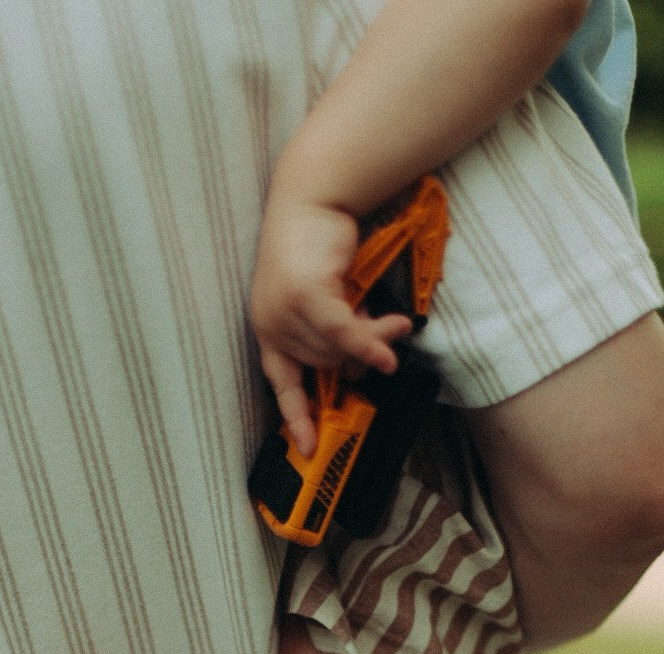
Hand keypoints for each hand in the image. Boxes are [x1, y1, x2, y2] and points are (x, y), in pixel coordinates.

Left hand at [249, 186, 410, 457]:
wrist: (312, 196)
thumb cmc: (318, 245)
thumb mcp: (323, 298)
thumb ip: (333, 332)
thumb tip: (358, 368)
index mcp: (268, 328)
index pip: (281, 384)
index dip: (297, 418)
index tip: (308, 447)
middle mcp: (270, 322)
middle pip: (324, 366)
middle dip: (356, 360)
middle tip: (383, 345)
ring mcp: (284, 310)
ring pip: (338, 350)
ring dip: (372, 343)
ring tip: (395, 327)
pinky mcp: (305, 294)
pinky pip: (343, 333)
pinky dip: (369, 343)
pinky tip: (392, 346)